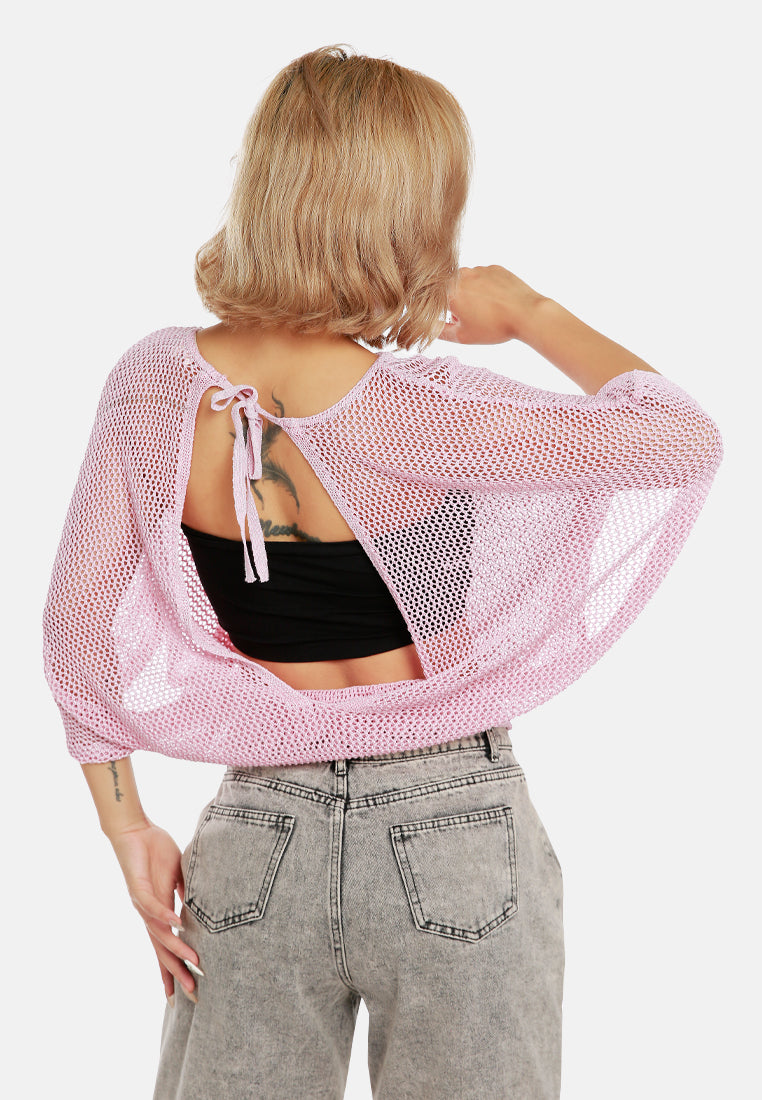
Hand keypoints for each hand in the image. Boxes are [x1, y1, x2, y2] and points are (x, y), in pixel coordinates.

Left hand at [108, 821, 200, 1002]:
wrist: (134, 830)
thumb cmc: (156, 850)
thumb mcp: (179, 874)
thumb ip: (187, 892)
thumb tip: (204, 904)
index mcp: (158, 913)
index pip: (166, 948)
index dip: (174, 970)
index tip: (184, 994)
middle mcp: (148, 914)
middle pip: (162, 951)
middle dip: (177, 972)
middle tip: (192, 993)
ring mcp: (142, 903)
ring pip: (159, 934)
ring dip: (176, 949)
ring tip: (193, 962)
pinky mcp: (137, 888)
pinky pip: (151, 907)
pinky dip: (164, 917)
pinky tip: (177, 925)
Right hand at [438, 265, 547, 344]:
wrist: (526, 313)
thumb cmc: (494, 327)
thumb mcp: (463, 336)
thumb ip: (440, 332)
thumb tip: (429, 327)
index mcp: (449, 292)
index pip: (434, 298)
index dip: (441, 310)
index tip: (451, 317)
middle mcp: (461, 275)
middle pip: (451, 289)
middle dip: (457, 302)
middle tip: (471, 318)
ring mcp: (480, 270)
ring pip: (468, 282)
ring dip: (472, 294)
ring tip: (487, 311)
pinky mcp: (495, 268)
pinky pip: (484, 278)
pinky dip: (487, 288)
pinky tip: (497, 301)